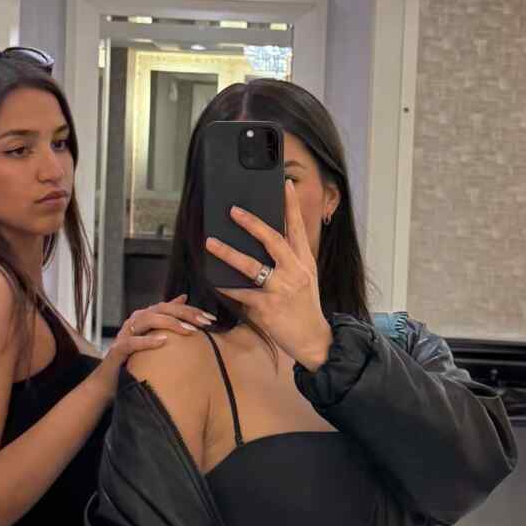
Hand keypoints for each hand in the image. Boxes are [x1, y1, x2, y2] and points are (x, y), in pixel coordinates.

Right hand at [99, 296, 214, 389]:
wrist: (108, 380)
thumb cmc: (133, 358)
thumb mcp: (152, 335)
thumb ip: (166, 317)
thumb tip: (184, 297)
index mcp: (145, 317)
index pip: (170, 307)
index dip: (191, 310)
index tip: (210, 318)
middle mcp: (135, 321)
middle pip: (161, 309)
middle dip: (185, 314)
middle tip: (205, 323)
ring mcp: (125, 334)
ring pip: (147, 320)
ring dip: (170, 323)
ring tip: (189, 330)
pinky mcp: (118, 349)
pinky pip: (131, 342)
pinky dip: (147, 341)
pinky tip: (162, 342)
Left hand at [205, 180, 332, 369]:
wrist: (313, 339)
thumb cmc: (306, 307)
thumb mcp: (306, 278)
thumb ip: (290, 260)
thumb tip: (267, 241)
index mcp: (304, 262)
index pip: (298, 228)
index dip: (291, 205)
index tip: (284, 185)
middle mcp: (294, 272)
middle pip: (273, 240)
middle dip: (252, 223)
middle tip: (233, 211)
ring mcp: (280, 289)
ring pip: (251, 266)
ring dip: (228, 253)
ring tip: (211, 243)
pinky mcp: (267, 307)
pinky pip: (240, 293)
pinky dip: (225, 286)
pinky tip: (213, 280)